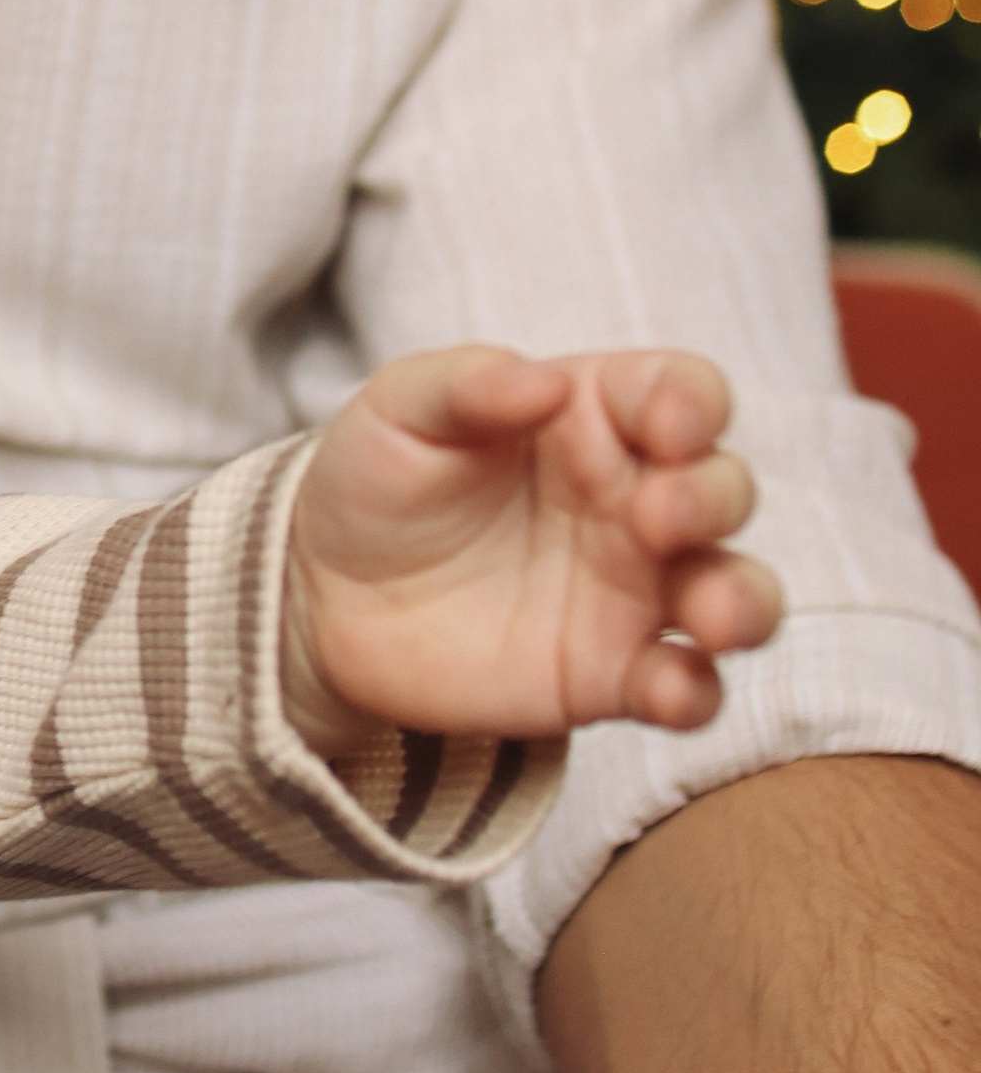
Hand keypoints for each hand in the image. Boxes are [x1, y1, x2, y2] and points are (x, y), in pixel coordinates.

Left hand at [288, 347, 779, 747]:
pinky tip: (670, 690)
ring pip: (734, 593)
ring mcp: (634, 592)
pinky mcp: (613, 675)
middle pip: (722, 490)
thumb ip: (468, 385)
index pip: (681, 393)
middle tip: (657, 516)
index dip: (692, 403)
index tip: (667, 424)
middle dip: (712, 498)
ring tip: (714, 617)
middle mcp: (635, 499)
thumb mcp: (400, 411)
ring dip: (742, 602)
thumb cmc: (378, 479)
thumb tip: (545, 380)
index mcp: (596, 417)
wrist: (328, 597)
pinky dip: (696, 693)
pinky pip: (686, 687)